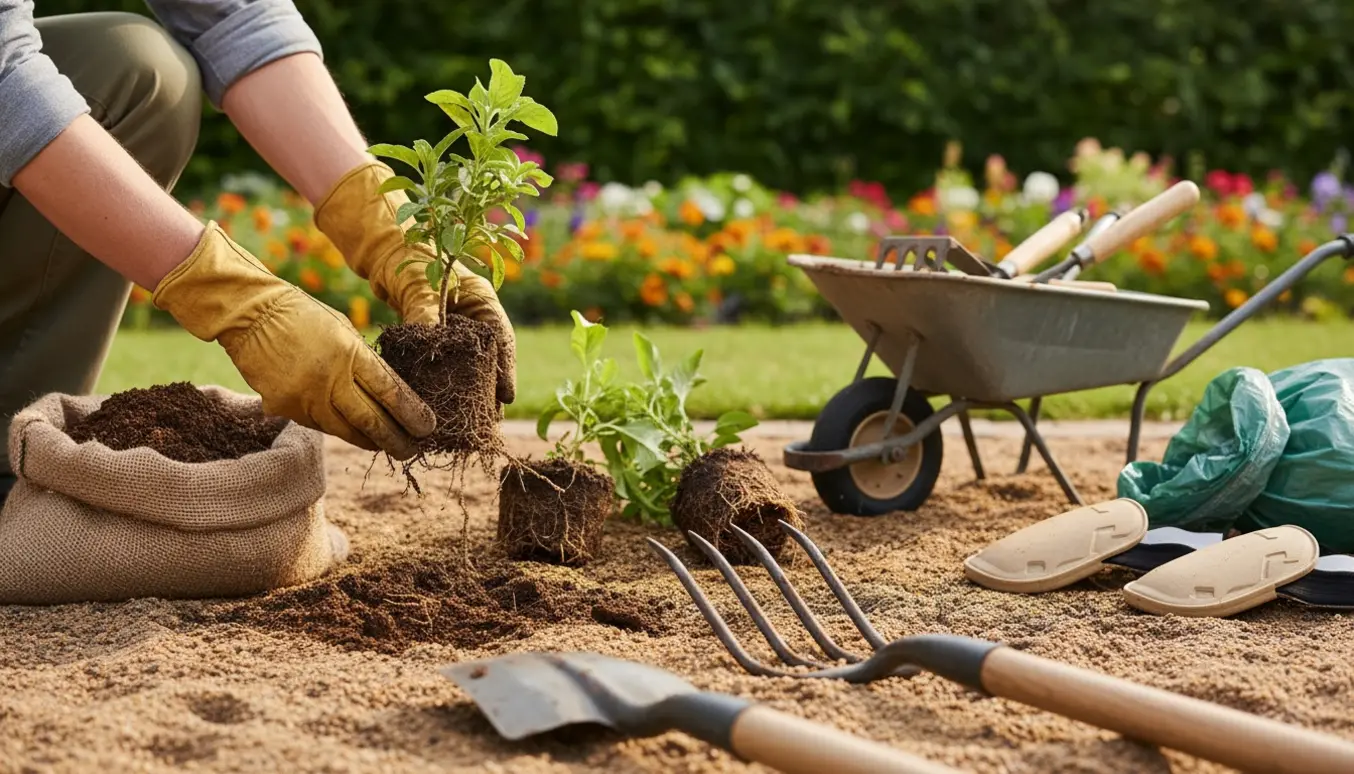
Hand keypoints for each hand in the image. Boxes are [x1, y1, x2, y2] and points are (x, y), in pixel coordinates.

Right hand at [153, 222, 435, 457]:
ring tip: (387, 445)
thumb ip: (364, 362)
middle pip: (371, 422)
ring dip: (369, 440)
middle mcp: (329, 379)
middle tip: (412, 450)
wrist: (250, 314)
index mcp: (350, 353)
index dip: (412, 414)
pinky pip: (320, 426)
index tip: (428, 427)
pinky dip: (339, 429)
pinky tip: (352, 431)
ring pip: (345, 431)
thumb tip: (387, 394)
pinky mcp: (284, 408)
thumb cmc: (305, 316)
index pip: (390, 392)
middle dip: (396, 440)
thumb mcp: (344, 330)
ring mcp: (305, 397)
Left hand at [314, 161, 517, 403]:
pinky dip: (448, 383)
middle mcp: (474, 318)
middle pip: (490, 358)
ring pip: (470, 366)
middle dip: (491, 389)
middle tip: (492, 420)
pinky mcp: (437, 338)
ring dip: (471, 391)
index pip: (502, 339)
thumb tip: (428, 340)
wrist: (386, 251)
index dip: (506, 369)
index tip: (506, 396)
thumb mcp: (420, 284)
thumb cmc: (409, 257)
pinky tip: (445, 407)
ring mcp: (457, 329)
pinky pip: (447, 365)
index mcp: (482, 301)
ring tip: (473, 422)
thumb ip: (425, 311)